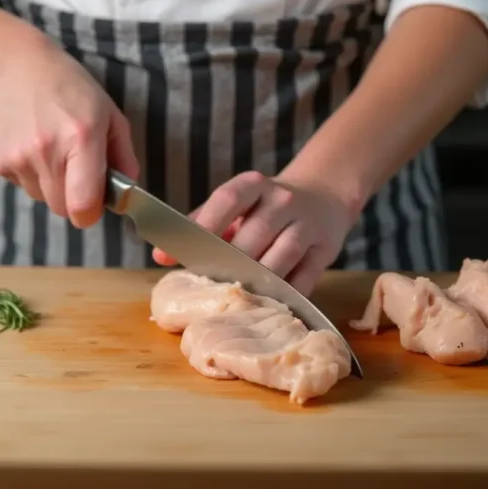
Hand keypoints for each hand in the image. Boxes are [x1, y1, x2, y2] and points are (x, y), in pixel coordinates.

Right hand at [0, 38, 138, 227]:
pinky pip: (24, 187)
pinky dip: (33, 175)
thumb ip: (124, 158)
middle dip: (73, 197)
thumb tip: (126, 195)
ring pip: (43, 199)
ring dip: (52, 185)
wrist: (17, 68)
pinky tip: (34, 146)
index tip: (94, 203)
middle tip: (76, 168)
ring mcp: (19, 157)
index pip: (83, 205)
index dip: (91, 212)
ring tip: (53, 150)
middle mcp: (47, 150)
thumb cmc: (71, 91)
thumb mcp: (110, 116)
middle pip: (62, 209)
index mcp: (81, 138)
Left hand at [153, 171, 358, 295]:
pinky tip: (270, 303)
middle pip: (255, 234)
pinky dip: (286, 293)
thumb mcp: (238, 204)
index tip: (181, 249)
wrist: (324, 196)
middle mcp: (282, 200)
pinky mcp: (325, 249)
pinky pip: (305, 277)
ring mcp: (307, 224)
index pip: (228, 197)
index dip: (205, 222)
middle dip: (232, 263)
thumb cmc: (266, 207)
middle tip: (212, 285)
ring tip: (239, 297)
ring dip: (259, 280)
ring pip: (282, 256)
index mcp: (254, 185)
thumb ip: (201, 224)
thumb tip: (162, 256)